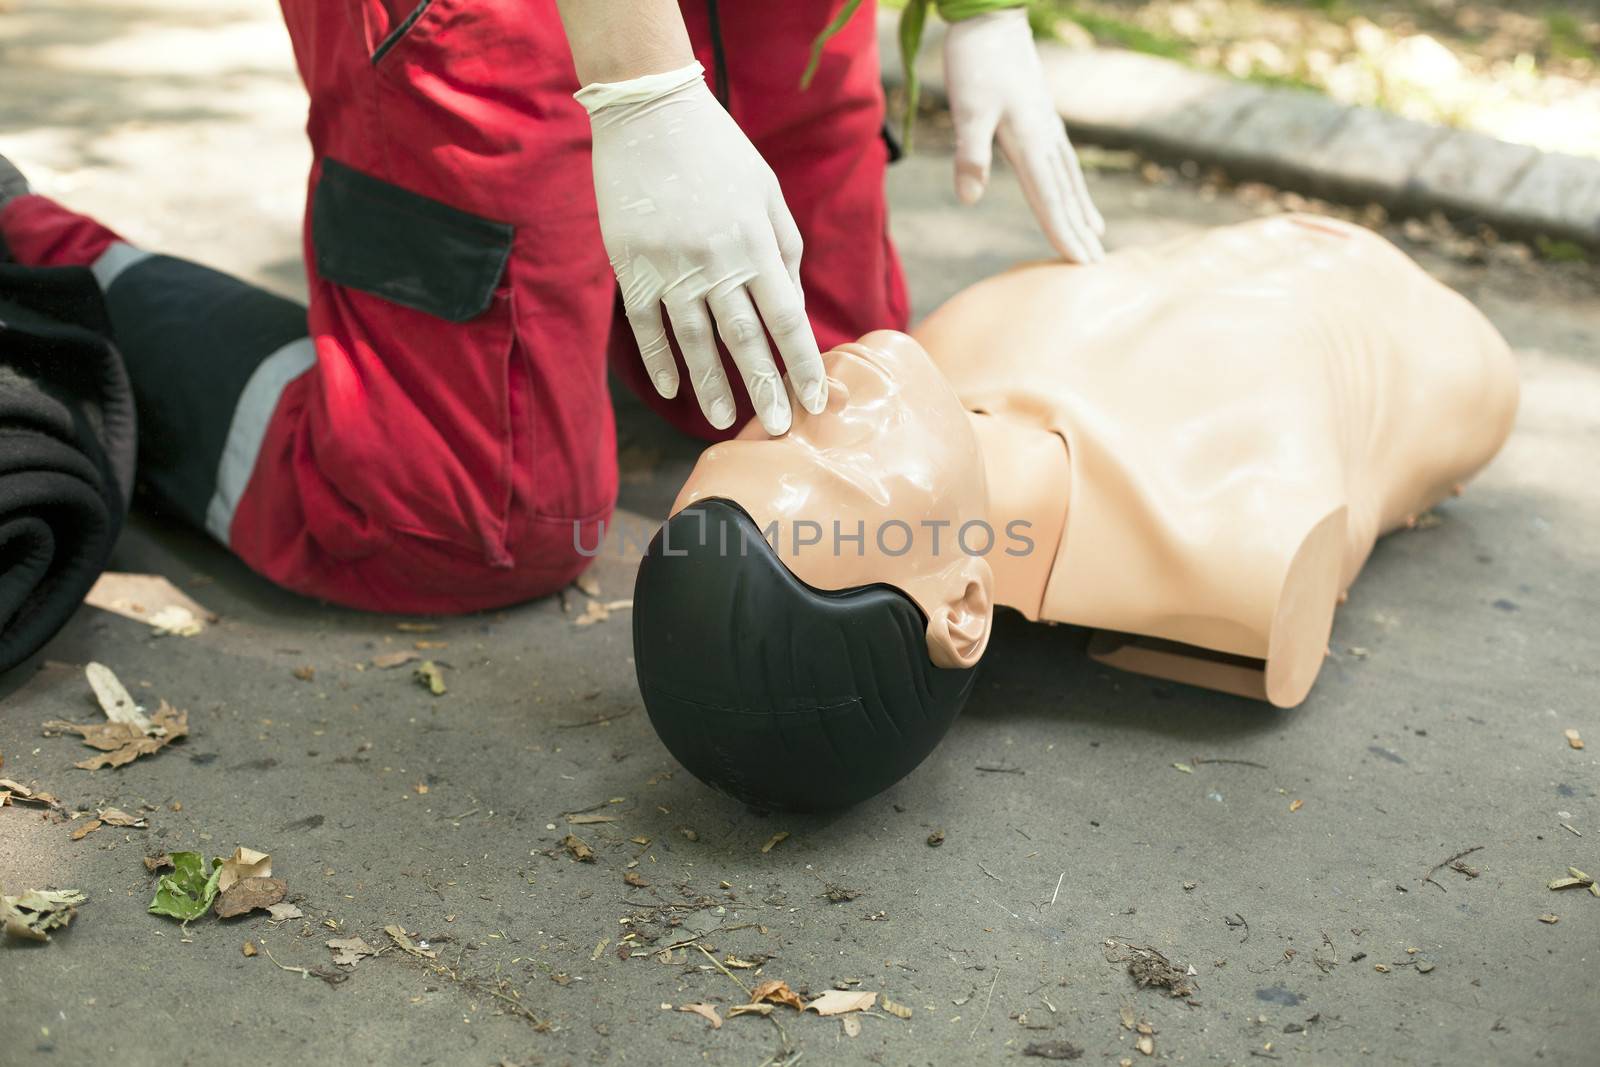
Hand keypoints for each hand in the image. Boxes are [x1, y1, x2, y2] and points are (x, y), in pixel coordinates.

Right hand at [577, 63, 825, 433]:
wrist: (650, 113)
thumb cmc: (719, 153)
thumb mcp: (766, 191)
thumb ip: (785, 248)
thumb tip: (793, 305)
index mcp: (756, 244)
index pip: (787, 320)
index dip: (801, 365)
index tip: (814, 402)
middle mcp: (717, 261)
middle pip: (744, 340)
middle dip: (763, 388)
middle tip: (776, 430)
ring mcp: (671, 266)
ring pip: (693, 340)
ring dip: (709, 385)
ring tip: (721, 421)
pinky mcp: (633, 264)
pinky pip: (647, 323)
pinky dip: (660, 358)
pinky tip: (671, 388)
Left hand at [943, 8, 1104, 262]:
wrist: (991, 16)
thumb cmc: (976, 60)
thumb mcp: (966, 107)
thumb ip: (969, 153)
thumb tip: (969, 199)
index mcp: (1030, 141)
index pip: (1049, 198)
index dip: (1063, 232)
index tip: (1080, 263)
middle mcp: (1045, 137)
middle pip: (1065, 193)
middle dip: (1079, 230)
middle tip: (1097, 265)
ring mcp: (1047, 124)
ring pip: (1069, 176)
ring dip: (1081, 207)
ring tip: (1096, 233)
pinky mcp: (1041, 114)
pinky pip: (1063, 158)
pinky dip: (1072, 181)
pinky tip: (1073, 187)